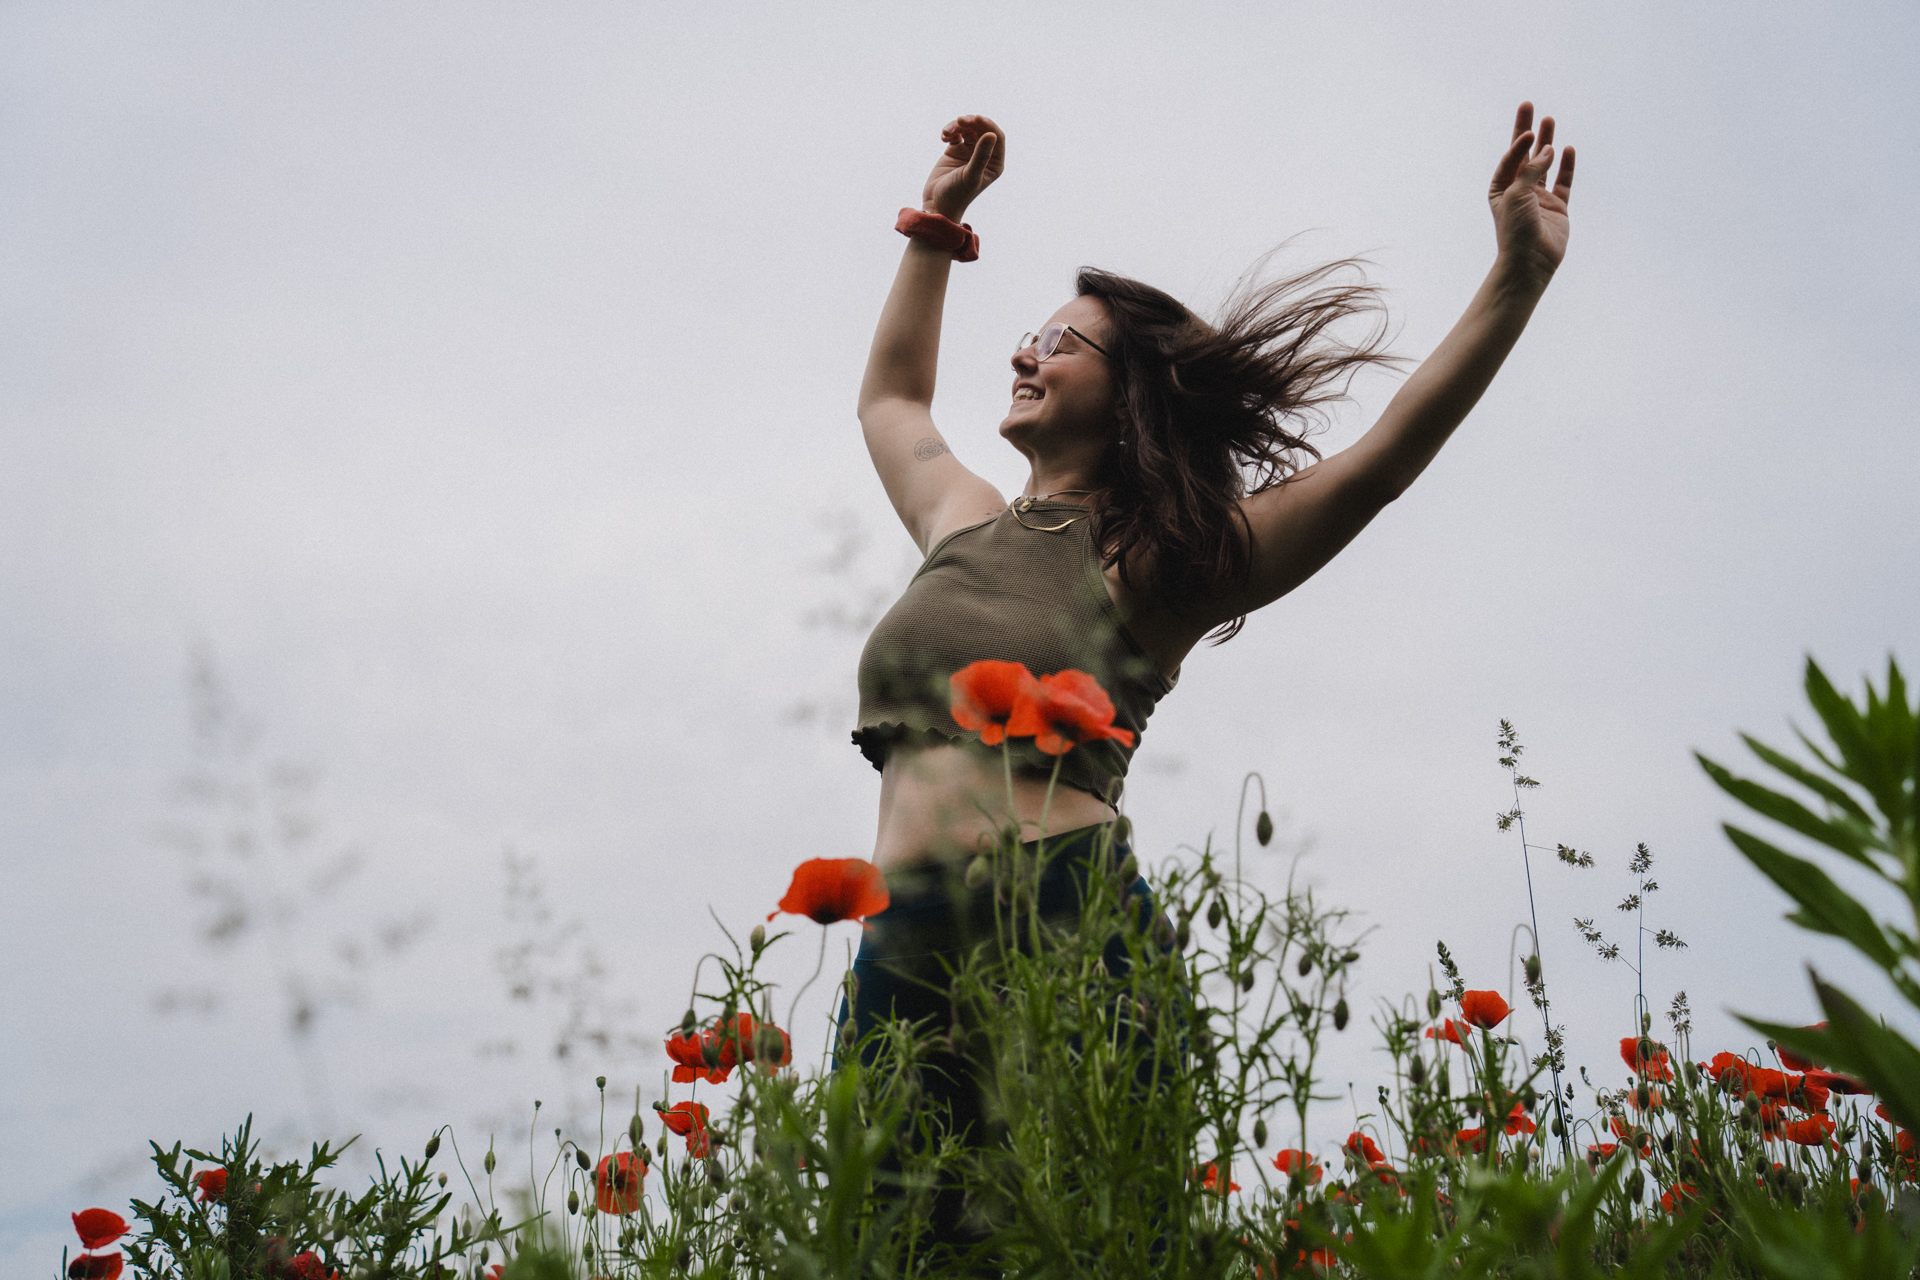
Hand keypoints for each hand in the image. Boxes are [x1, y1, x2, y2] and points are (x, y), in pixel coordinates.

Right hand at [922, 115, 1004, 221]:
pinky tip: (943, 137)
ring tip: (946, 133)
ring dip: (957, 126)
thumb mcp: (970, 175)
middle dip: (971, 122)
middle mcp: (984, 156)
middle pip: (982, 129)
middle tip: (959, 120)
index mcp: (994, 163)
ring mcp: (969, 152)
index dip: (988, 124)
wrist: (937, 204)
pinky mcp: (955, 150)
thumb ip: (981, 155)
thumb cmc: (957, 194)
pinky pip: (955, 134)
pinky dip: (950, 131)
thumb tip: (991, 134)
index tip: (976, 118)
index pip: (997, 137)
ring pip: (968, 129)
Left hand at [1488, 102, 1573, 284]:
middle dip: (1526, 131)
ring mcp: (1540, 198)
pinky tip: (1568, 148)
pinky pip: (1564, 182)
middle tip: (1528, 105)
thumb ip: (1531, 170)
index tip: (1528, 134)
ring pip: (1545, 164)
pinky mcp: (1558, 208)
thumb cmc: (1515, 230)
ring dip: (1546, 143)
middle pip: (1525, 155)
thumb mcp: (1516, 195)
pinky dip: (1567, 166)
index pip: (1510, 159)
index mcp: (1501, 189)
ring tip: (1549, 120)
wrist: (1530, 262)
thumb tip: (1548, 148)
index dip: (1518, 144)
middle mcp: (1520, 191)